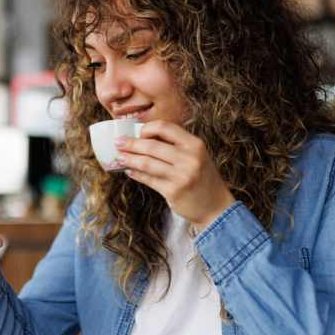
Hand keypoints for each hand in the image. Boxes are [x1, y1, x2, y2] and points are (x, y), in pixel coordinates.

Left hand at [115, 121, 234, 231]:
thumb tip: (143, 138)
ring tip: (120, 157)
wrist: (216, 207)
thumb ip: (175, 146)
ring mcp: (181, 175)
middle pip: (151, 145)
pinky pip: (148, 179)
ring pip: (146, 163)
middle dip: (131, 143)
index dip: (147, 128)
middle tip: (118, 143)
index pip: (165, 127)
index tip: (137, 132)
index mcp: (195, 144)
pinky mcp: (173, 191)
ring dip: (129, 159)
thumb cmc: (202, 178)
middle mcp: (189, 158)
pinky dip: (136, 174)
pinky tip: (130, 171)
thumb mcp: (196, 156)